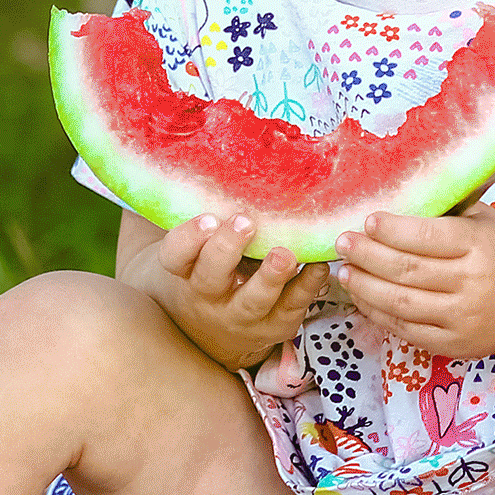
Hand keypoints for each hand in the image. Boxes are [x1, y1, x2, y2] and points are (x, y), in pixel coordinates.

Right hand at [123, 212, 329, 372]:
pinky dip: (308, 287)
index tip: (208, 218)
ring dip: (271, 276)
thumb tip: (218, 161)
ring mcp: (241, 317)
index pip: (175, 256)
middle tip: (245, 222)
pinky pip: (291, 308)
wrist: (212, 332)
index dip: (189, 238)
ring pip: (253, 300)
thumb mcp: (194, 252)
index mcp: (184, 273)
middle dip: (228, 249)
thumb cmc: (207, 273)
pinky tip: (319, 265)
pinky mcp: (273, 327)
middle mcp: (208, 297)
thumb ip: (204, 218)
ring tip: (285, 255)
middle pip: (210, 277)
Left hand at [332, 204, 494, 362]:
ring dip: (366, 286)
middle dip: (368, 256)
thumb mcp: (487, 221)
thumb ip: (449, 210)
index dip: (392, 230)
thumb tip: (397, 195)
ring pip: (401, 303)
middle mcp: (472, 283)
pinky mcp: (453, 344)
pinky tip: (363, 297)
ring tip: (345, 271)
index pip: (428, 238)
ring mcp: (462, 318)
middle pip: (408, 270)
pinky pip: (407, 329)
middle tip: (343, 243)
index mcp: (480, 246)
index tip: (367, 221)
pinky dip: (379, 313)